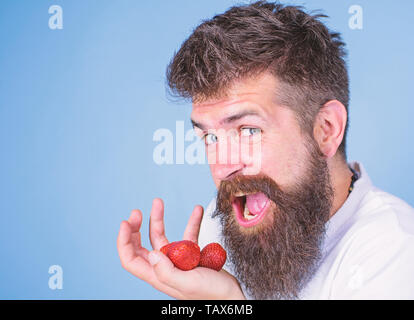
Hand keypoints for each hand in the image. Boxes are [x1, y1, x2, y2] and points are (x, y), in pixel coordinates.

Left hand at [117, 198, 245, 299]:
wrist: (231, 297)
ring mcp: (177, 260)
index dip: (124, 241)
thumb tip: (151, 253)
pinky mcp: (191, 255)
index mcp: (158, 276)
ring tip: (158, 202)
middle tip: (137, 212)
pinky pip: (187, 235)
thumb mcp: (188, 283)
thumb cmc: (211, 295)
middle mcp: (164, 267)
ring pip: (160, 237)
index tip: (126, 222)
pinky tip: (197, 210)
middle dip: (136, 228)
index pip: (130, 259)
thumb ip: (167, 271)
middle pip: (141, 245)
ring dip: (158, 219)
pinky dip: (191, 222)